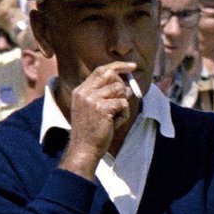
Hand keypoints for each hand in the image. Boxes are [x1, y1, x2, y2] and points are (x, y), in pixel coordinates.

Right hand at [60, 61, 139, 176]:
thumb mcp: (93, 110)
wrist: (84, 148)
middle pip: (111, 75)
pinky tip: (115, 124)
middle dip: (123, 85)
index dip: (117, 66)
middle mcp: (85, 91)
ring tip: (115, 117)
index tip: (131, 66)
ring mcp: (92, 98)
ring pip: (119, 90)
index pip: (101, 70)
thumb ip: (105, 96)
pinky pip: (123, 104)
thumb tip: (126, 87)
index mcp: (81, 90)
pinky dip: (124, 115)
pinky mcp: (102, 108)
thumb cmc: (92, 132)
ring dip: (123, 105)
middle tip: (126, 97)